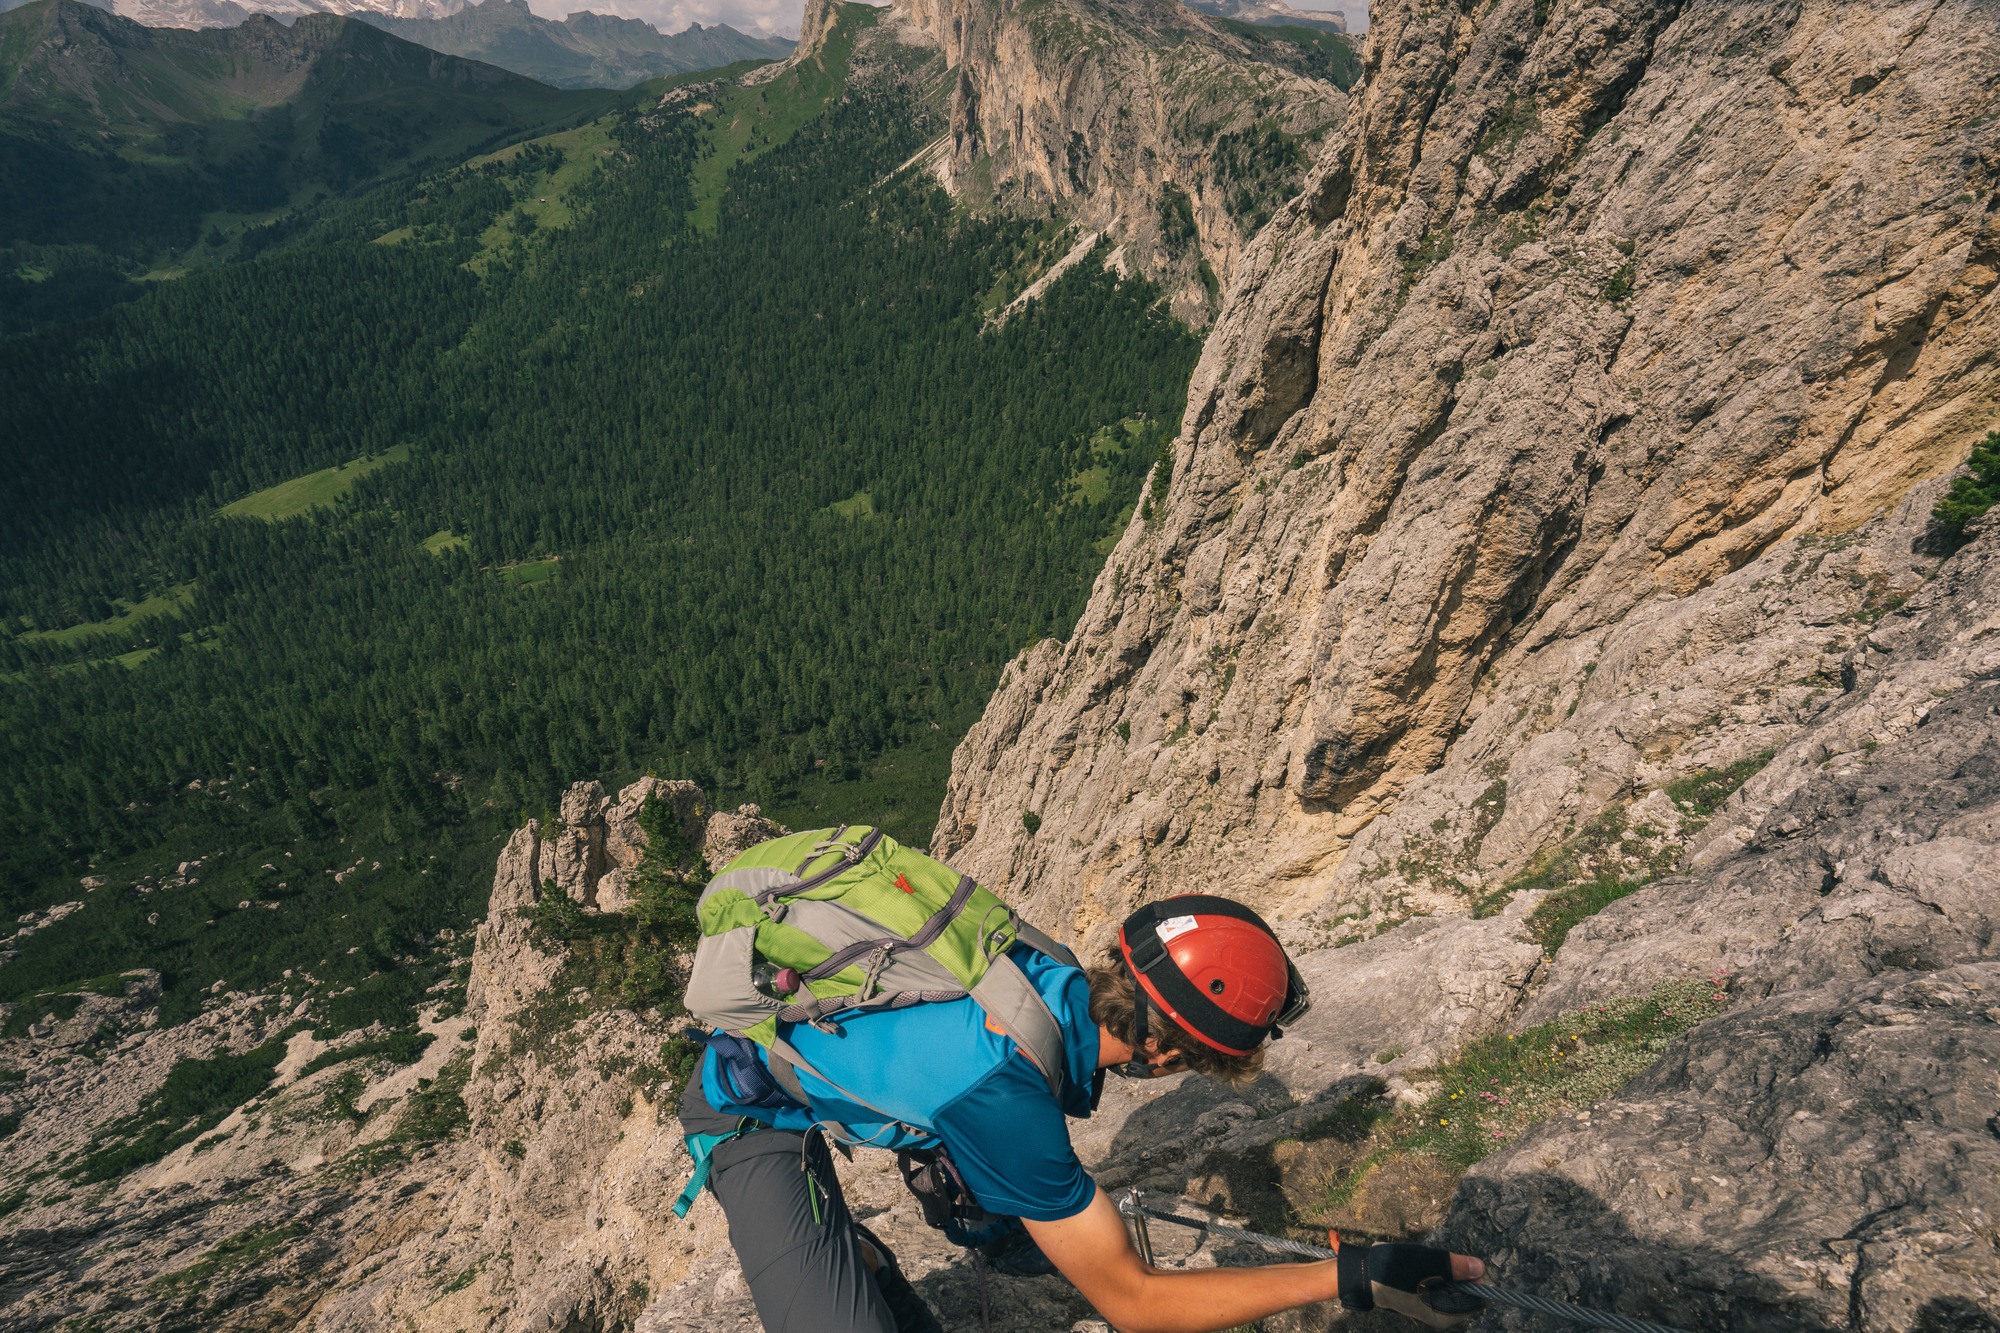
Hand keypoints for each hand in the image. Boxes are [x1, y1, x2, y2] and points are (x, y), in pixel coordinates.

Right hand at [1337, 1243, 1487, 1327]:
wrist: (1362, 1273)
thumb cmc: (1396, 1270)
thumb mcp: (1429, 1263)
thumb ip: (1457, 1266)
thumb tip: (1481, 1267)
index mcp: (1446, 1314)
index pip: (1475, 1299)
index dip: (1474, 1278)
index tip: (1461, 1262)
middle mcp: (1440, 1315)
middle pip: (1464, 1292)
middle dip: (1456, 1273)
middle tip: (1437, 1260)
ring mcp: (1430, 1307)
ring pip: (1450, 1286)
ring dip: (1443, 1271)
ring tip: (1424, 1262)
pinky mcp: (1420, 1298)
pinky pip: (1437, 1285)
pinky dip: (1433, 1273)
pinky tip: (1418, 1265)